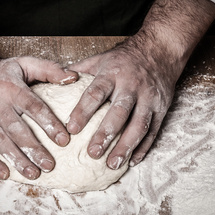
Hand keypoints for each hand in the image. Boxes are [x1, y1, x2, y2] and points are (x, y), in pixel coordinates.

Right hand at [0, 0, 78, 179]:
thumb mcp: (23, 64)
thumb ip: (50, 70)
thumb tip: (74, 78)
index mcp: (11, 88)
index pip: (34, 107)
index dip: (49, 124)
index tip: (64, 140)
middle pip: (18, 129)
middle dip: (35, 149)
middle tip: (50, 165)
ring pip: (1, 142)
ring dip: (17, 160)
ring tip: (34, 174)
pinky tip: (5, 173)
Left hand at [67, 36, 177, 169]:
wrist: (160, 50)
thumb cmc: (124, 58)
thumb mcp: (100, 59)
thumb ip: (78, 72)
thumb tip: (51, 82)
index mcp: (112, 73)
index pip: (96, 93)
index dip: (83, 111)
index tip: (71, 129)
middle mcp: (131, 86)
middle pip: (119, 112)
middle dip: (106, 133)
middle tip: (92, 153)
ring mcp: (149, 98)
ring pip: (139, 125)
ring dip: (126, 146)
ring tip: (112, 164)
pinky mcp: (162, 108)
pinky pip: (154, 130)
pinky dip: (144, 147)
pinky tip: (132, 161)